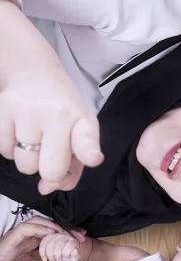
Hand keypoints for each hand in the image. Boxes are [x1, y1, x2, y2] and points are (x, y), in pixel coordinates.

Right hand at [0, 68, 103, 193]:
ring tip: (34, 138)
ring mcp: (27, 111)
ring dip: (28, 160)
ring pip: (24, 166)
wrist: (34, 72)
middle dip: (49, 172)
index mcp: (82, 121)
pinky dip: (11, 149)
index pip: (86, 140)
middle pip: (50, 170)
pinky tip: (19, 133)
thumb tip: (45, 188)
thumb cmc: (61, 110)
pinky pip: (4, 151)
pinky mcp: (3, 109)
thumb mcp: (78, 134)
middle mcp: (56, 114)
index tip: (93, 158)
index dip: (88, 153)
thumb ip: (72, 169)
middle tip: (49, 154)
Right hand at [0, 217, 84, 260]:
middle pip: (47, 225)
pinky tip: (51, 233)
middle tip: (78, 235)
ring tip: (65, 234)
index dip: (65, 233)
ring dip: (53, 226)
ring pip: (37, 222)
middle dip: (64, 228)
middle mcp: (25, 238)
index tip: (79, 238)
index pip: (50, 233)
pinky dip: (40, 229)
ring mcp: (17, 237)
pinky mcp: (10, 239)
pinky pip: (26, 228)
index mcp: (30, 244)